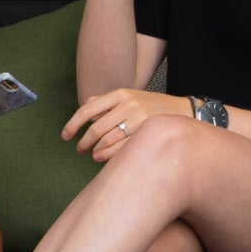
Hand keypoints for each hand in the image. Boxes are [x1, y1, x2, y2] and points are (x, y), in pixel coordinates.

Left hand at [62, 87, 190, 162]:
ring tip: (91, 154)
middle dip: (83, 142)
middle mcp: (128, 105)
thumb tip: (86, 107)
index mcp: (120, 94)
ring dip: (94, 150)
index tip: (65, 136)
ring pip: (107, 140)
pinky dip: (106, 155)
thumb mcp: (130, 97)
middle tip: (79, 149)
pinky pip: (120, 148)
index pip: (87, 109)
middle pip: (96, 129)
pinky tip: (100, 157)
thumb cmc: (152, 106)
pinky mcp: (146, 134)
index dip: (73, 124)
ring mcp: (138, 120)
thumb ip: (107, 102)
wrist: (185, 111)